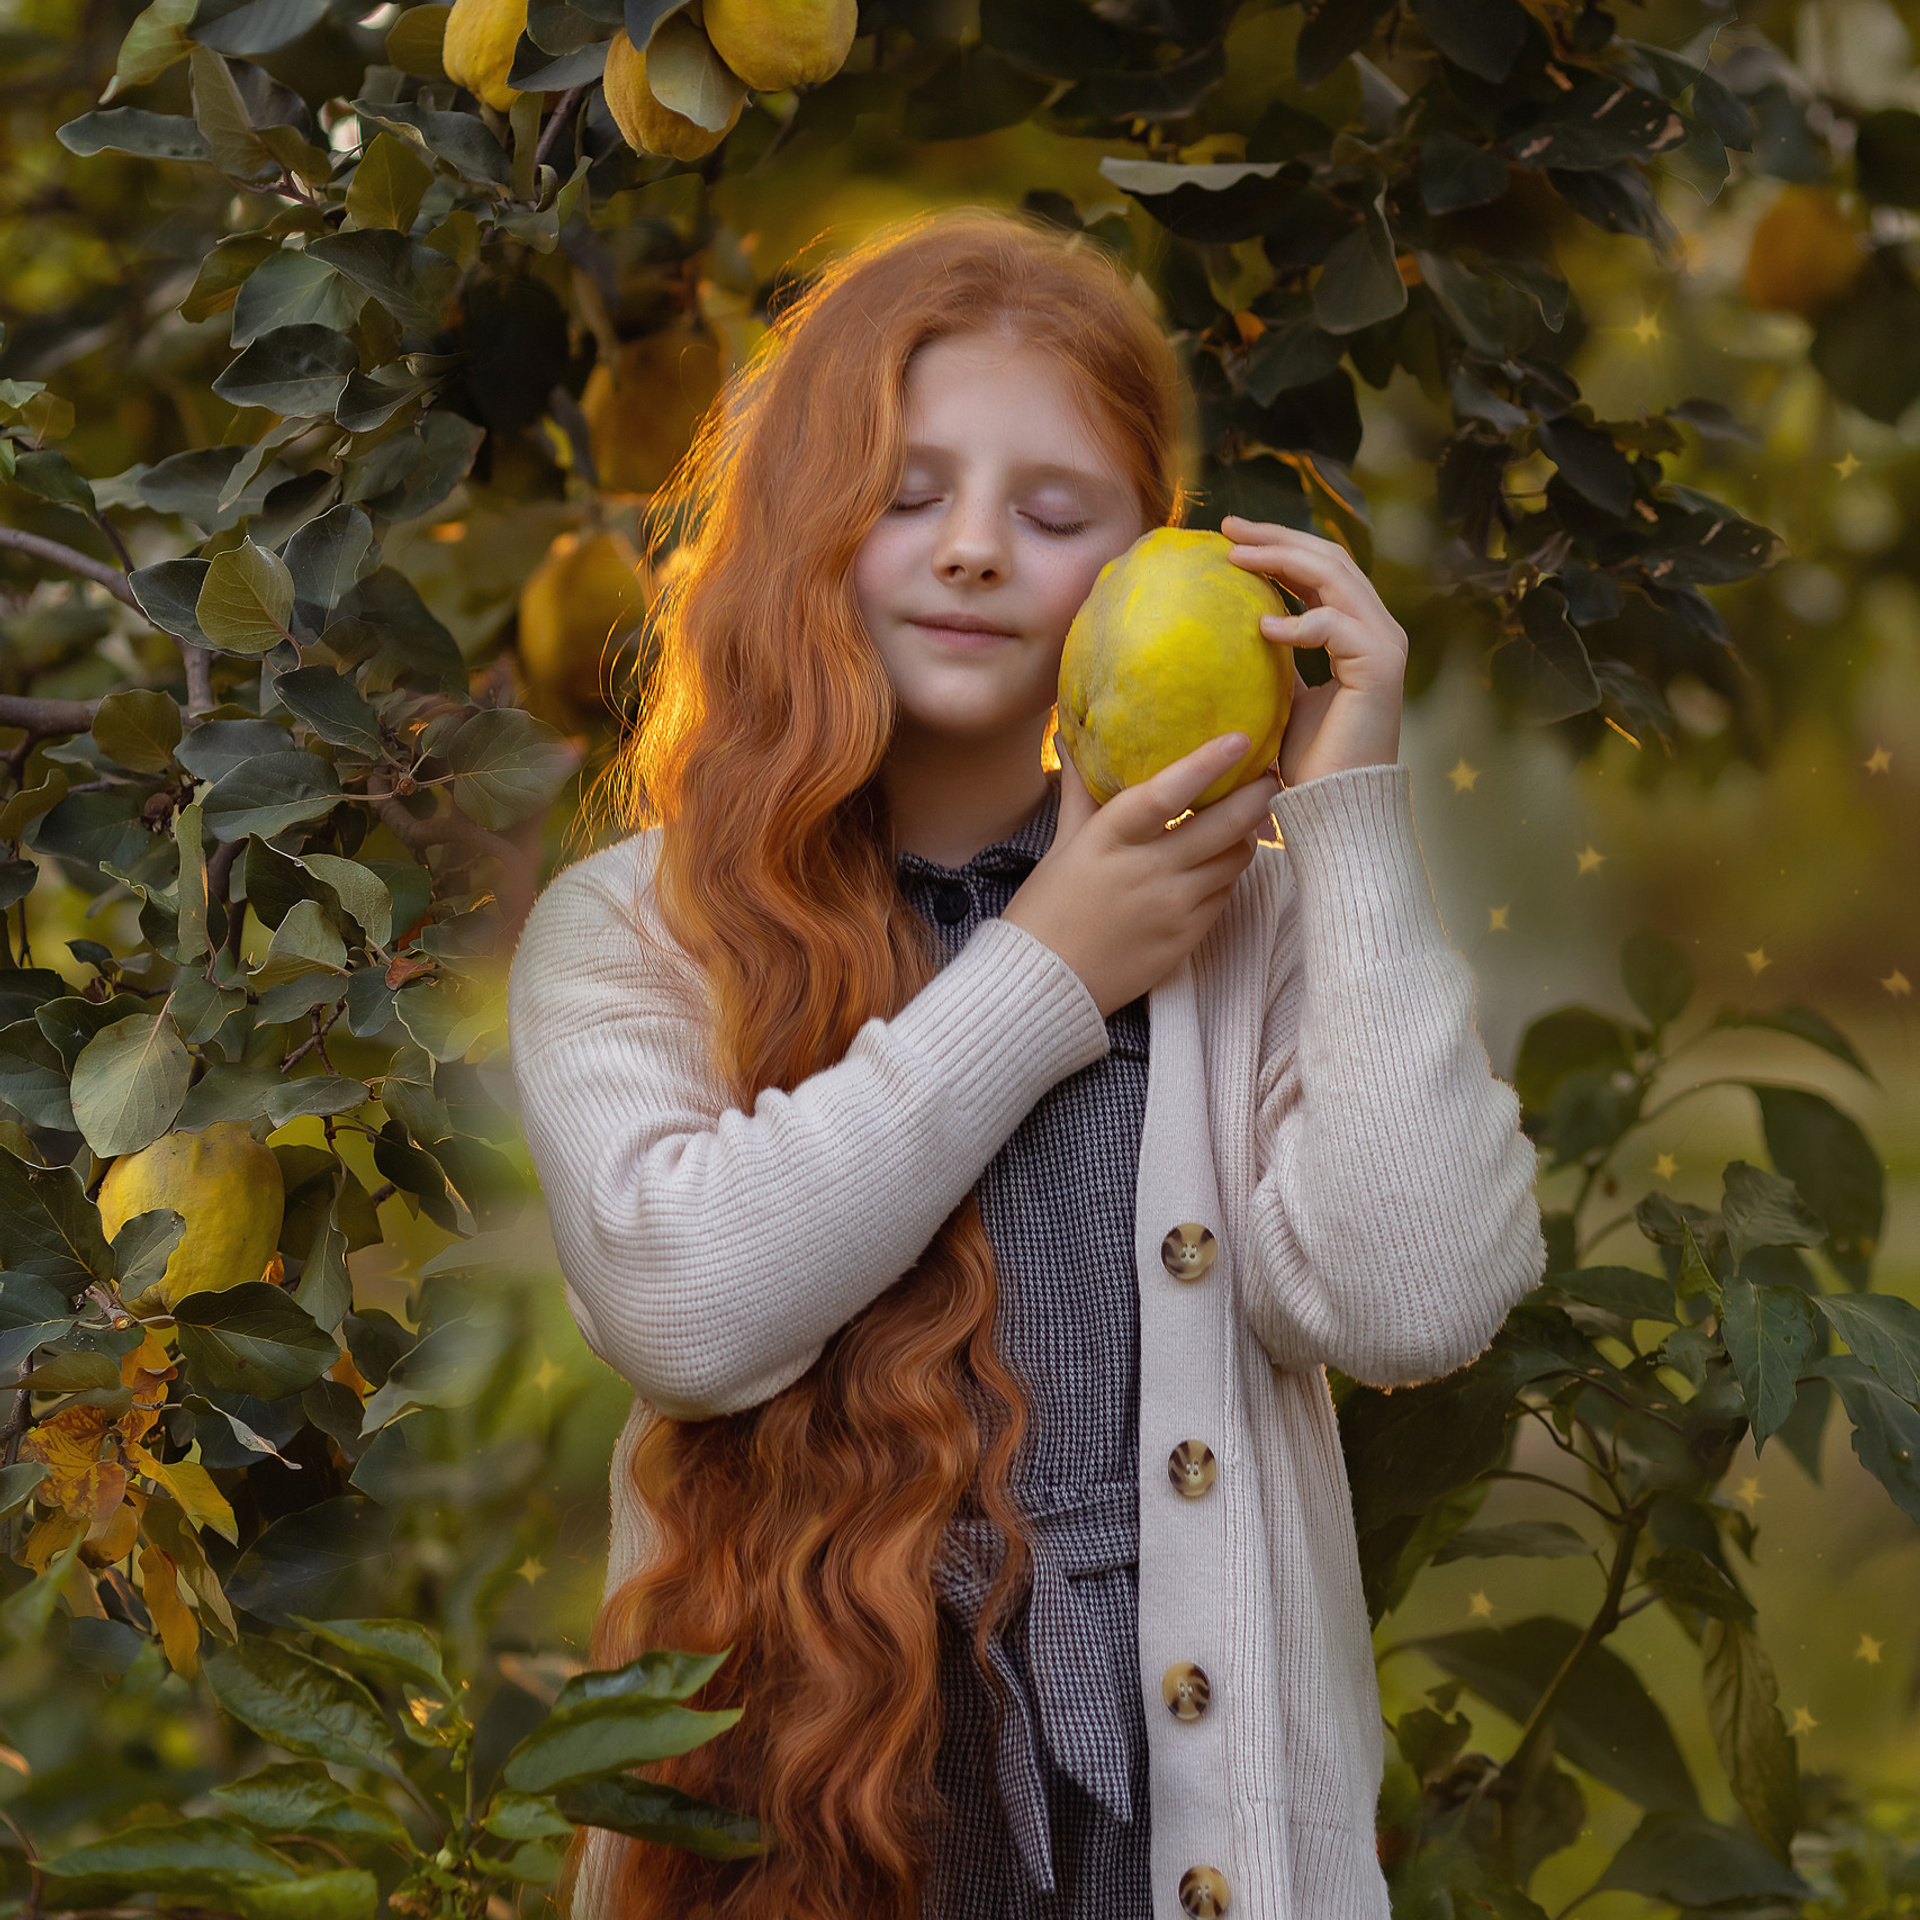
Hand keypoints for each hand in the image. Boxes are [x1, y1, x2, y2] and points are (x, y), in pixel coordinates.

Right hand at [1002, 732, 1278, 1017]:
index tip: (1239, 739)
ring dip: (1246, 834)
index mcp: (1109, 840)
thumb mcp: (1062, 844)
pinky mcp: (1186, 938)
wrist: (1047, 986)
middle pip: (1222, 826)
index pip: (1165, 793)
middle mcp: (1146, 871)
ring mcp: (1171, 908)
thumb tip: (1075, 740)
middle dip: (1256, 796)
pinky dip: (1229, 872)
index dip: (1206, 764)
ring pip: (1234, 859)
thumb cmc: (1046, 911)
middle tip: (1270, 775)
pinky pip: (1226, 894)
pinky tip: (1221, 860)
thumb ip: (1081, 791)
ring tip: (1247, 818)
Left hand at [1221, 515, 1407, 787]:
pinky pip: (1337, 626)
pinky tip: (1262, 628)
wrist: (1335, 804)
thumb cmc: (1308, 761)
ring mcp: (1383, 644)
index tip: (1230, 537)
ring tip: (1237, 558)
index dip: (1279, 545)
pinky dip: (1300, 622)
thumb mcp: (1282, 698)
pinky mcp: (1380, 667)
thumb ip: (1274, 660)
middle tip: (1228, 527)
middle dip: (1277, 537)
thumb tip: (1236, 631)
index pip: (1321, 568)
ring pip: (1336, 577)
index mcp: (1355, 630)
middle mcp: (1376, 628)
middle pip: (1329, 558)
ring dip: (1283, 561)